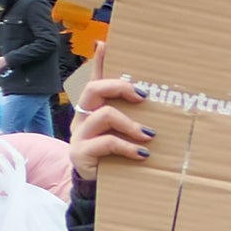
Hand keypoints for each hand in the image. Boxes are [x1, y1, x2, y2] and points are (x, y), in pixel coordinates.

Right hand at [67, 45, 153, 182]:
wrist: (97, 187)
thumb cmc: (115, 155)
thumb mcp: (126, 133)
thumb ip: (135, 116)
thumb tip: (151, 96)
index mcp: (93, 109)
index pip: (94, 79)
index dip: (99, 62)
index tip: (106, 43)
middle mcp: (82, 117)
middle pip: (94, 90)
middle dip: (120, 87)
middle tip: (143, 96)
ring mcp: (79, 134)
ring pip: (103, 115)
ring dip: (131, 124)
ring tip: (149, 136)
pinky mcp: (80, 153)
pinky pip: (106, 142)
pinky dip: (128, 147)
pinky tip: (142, 154)